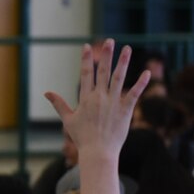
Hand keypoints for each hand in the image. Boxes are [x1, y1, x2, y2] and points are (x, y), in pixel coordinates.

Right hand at [44, 40, 149, 160]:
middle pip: (103, 72)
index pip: (86, 74)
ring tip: (127, 48)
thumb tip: (47, 92)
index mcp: (86, 99)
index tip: (87, 47)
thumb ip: (59, 104)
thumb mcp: (68, 120)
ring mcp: (113, 103)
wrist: (97, 152)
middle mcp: (99, 98)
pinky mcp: (126, 110)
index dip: (86, 60)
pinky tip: (146, 72)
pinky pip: (134, 94)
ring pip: (119, 78)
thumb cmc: (82, 137)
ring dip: (123, 63)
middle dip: (106, 56)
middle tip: (110, 41)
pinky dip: (140, 83)